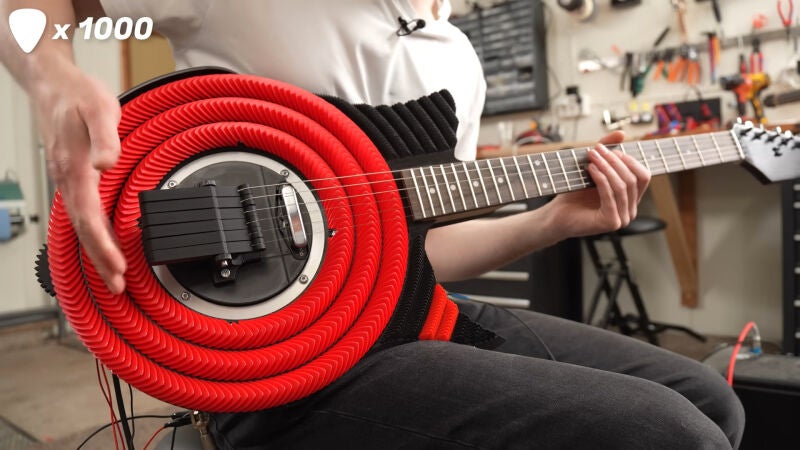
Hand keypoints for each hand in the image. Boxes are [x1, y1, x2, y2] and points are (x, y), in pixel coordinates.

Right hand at [32, 62, 125, 292]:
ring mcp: (66, 179)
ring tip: (112, 275)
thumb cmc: (77, 94)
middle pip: (83, 230)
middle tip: (118, 286)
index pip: (89, 218)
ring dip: (96, 251)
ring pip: (80, 224)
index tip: (118, 267)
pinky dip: (92, 234)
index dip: (103, 245)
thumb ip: (106, 138)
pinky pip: (80, 213)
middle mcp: (67, 179)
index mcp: (74, 169)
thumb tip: (106, 165)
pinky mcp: (70, 176)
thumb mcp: (100, 109)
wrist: (52, 82)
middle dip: (100, 261)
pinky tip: (103, 242)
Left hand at [547, 131, 650, 237]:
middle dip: (615, 161)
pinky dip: (601, 178)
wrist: (557, 215)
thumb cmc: (575, 195)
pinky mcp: (611, 222)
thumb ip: (607, 152)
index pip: (643, 176)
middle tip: (598, 150)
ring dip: (607, 167)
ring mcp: (622, 218)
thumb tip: (622, 133)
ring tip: (592, 157)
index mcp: (630, 199)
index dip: (629, 160)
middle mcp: (630, 210)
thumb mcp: (594, 169)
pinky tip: (591, 169)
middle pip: (633, 179)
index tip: (610, 150)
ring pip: (622, 186)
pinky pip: (610, 194)